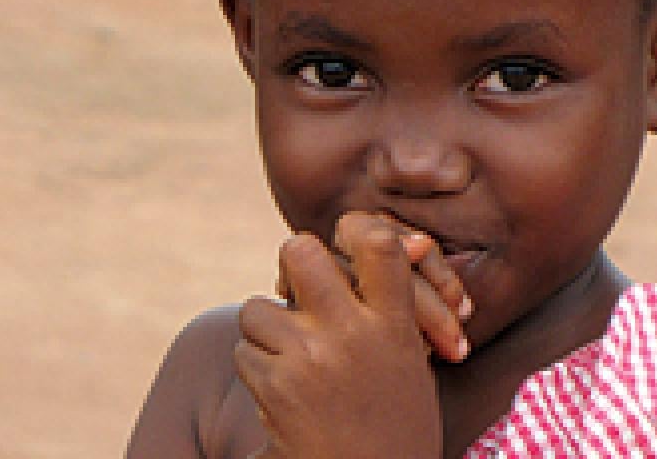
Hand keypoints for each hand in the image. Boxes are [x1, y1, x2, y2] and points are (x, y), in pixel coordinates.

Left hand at [237, 215, 442, 458]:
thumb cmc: (396, 427)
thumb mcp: (411, 361)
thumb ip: (394, 304)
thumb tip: (410, 241)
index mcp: (395, 324)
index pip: (376, 241)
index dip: (353, 228)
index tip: (343, 242)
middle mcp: (352, 333)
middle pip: (299, 251)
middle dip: (291, 265)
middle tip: (298, 290)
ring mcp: (309, 358)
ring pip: (257, 307)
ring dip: (267, 329)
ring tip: (294, 360)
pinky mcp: (274, 387)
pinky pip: (245, 352)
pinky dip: (258, 369)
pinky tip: (285, 394)